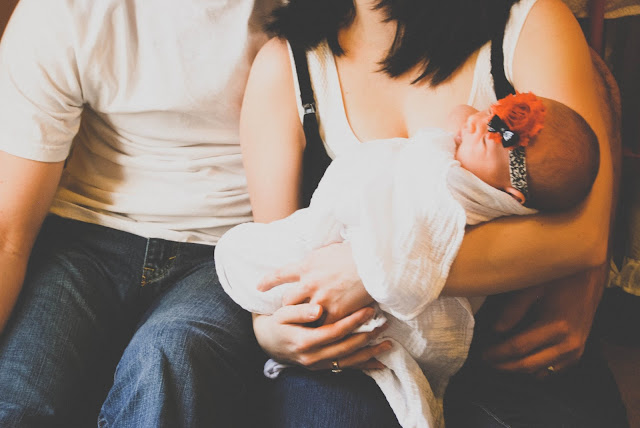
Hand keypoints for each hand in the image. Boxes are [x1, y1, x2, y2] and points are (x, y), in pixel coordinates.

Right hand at [252, 304, 390, 369]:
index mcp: (304, 341)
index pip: (335, 331)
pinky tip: (379, 363)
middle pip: (346, 348)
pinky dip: (363, 366)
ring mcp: (317, 365)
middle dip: (367, 336)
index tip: (369, 310)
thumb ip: (300, 311)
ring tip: (388, 343)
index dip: (353, 321)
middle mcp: (312, 357)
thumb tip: (319, 309)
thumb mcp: (283, 313)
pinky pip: (345, 368)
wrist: (267, 342)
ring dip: (369, 353)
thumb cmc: (277, 322)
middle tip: (384, 323)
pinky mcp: (322, 368)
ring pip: (348, 361)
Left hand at [258, 242, 373, 323]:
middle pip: (288, 299)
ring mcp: (321, 300)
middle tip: (288, 311)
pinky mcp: (335, 313)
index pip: (280, 274)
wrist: (374, 262)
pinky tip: (325, 335)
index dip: (268, 281)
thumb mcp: (329, 250)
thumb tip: (313, 261)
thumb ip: (317, 259)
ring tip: (304, 326)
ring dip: (304, 321)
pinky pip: (323, 326)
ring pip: (303, 316)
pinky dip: (324, 330)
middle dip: (287, 306)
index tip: (259, 286)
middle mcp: (309, 283)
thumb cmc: (356, 251)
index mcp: (307, 265)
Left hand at [481, 263, 605, 377]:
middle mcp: (568, 343)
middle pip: (527, 365)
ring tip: (499, 361)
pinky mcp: (578, 353)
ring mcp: (575, 351)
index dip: (497, 353)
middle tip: (486, 361)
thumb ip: (514, 309)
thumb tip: (495, 330)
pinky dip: (535, 370)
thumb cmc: (561, 277)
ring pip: (540, 372)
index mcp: (557, 326)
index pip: (518, 347)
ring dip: (517, 370)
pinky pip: (553, 371)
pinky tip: (521, 360)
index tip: (482, 354)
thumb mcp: (534, 286)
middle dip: (503, 365)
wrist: (590, 276)